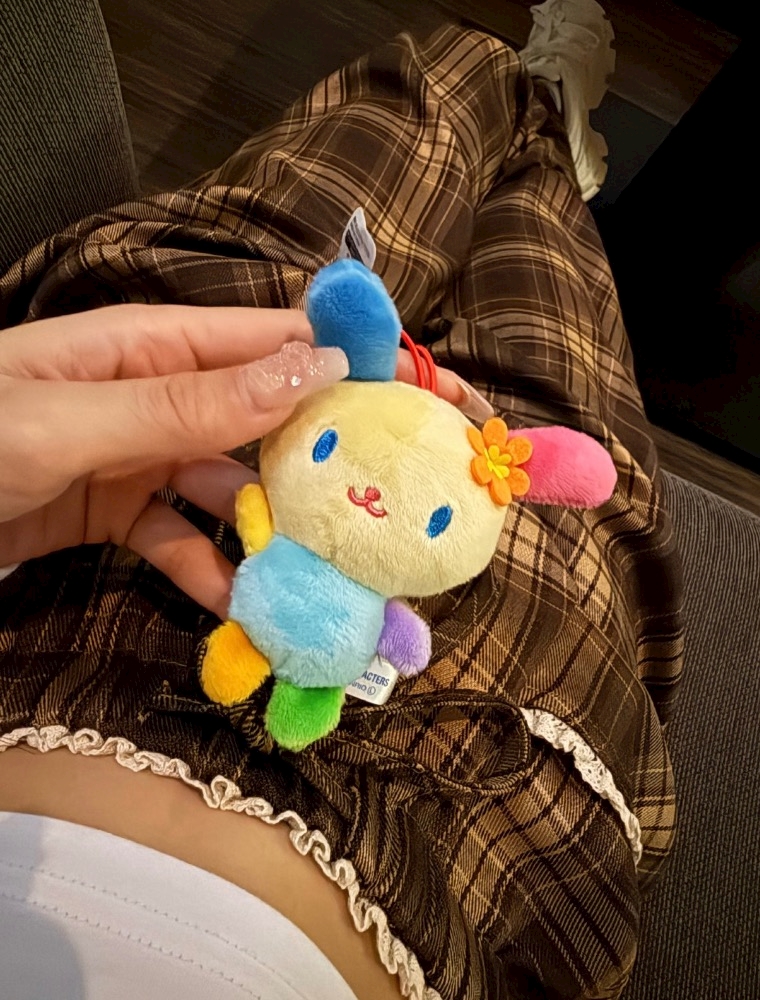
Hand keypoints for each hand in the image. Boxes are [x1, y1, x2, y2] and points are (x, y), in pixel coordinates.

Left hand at [0, 304, 491, 615]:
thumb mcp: (69, 422)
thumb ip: (190, 404)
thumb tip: (313, 370)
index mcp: (148, 345)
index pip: (272, 341)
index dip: (352, 360)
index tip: (429, 394)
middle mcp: (153, 393)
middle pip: (263, 418)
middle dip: (327, 457)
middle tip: (397, 502)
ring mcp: (133, 457)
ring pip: (229, 487)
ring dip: (273, 526)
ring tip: (327, 571)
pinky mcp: (112, 515)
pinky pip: (179, 539)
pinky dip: (208, 570)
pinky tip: (236, 606)